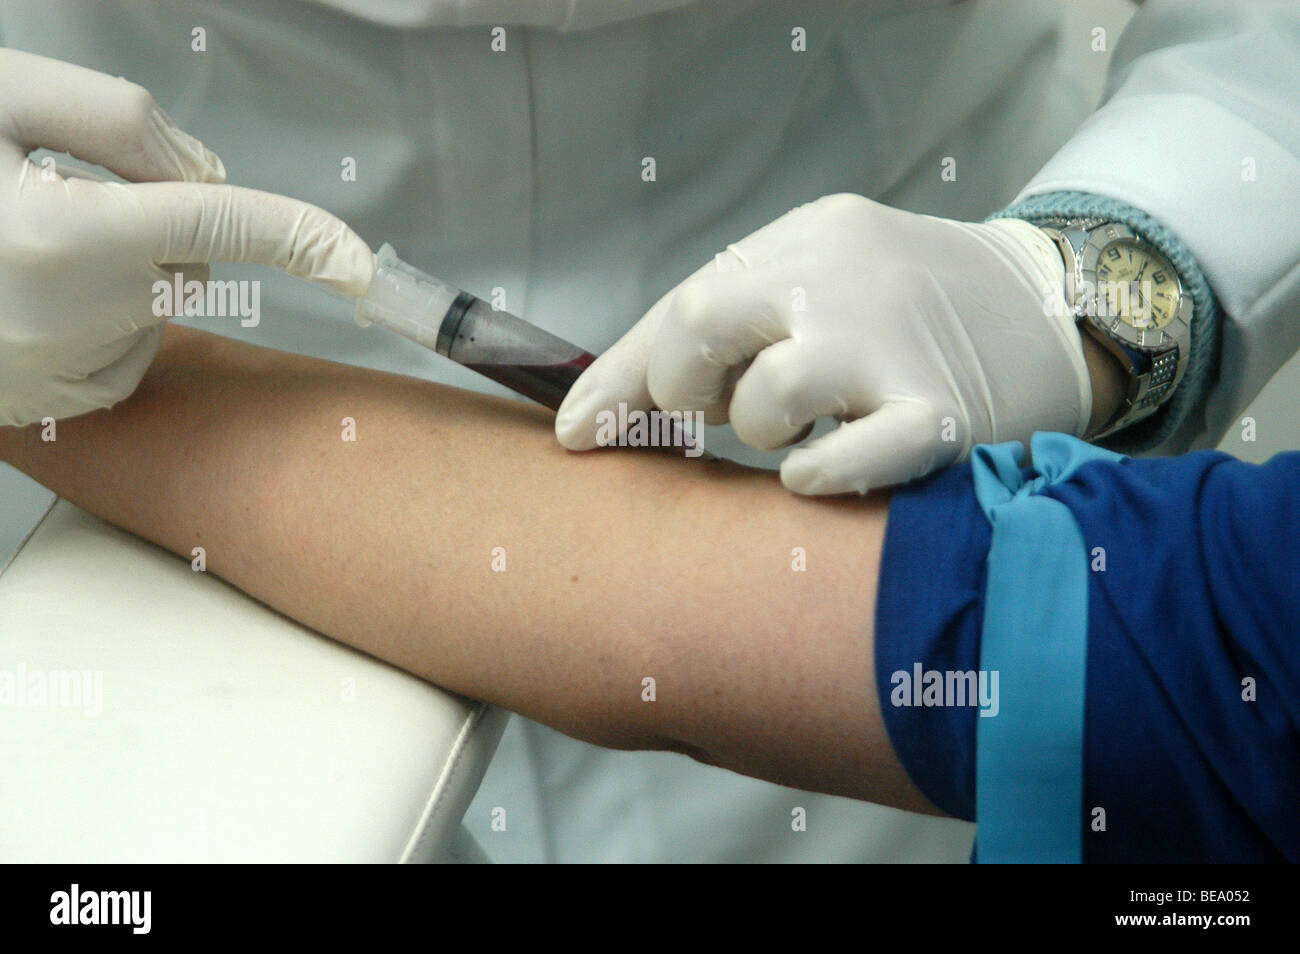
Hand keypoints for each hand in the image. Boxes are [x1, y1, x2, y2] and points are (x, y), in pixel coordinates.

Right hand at [0, 49, 374, 426]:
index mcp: (65, 233)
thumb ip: (118, 120)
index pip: (226, 229)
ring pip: (154, 303)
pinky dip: (96, 316)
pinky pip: (121, 347)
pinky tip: (21, 291)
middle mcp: (70, 316)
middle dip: (151, 219)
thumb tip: (208, 180)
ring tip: (17, 244)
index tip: (364, 266)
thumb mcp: (1, 95)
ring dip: (116, 268)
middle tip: (49, 194)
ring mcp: (56, 371)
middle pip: (185, 258)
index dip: (305, 237)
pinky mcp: (47, 402)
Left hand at [555, 193, 1092, 493]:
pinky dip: (816, 474)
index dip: (620, 377)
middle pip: (704, 323)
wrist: (1053, 308)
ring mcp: (895, 344)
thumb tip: (592, 415)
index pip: (682, 303)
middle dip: (684, 388)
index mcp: (807, 239)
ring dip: (759, 431)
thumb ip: (722, 329)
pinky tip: (816, 470)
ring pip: (767, 398)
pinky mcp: (943, 414)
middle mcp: (845, 276)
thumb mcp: (819, 282)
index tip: (580, 433)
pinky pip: (853, 457)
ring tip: (797, 428)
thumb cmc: (908, 311)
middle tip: (714, 412)